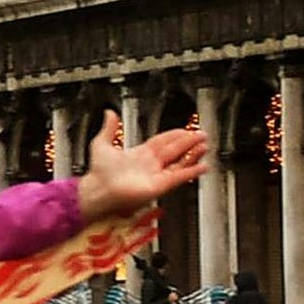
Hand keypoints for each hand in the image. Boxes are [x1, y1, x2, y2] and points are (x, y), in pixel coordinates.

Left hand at [78, 114, 209, 220]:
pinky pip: (179, 176)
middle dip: (189, 142)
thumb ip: (109, 128)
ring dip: (192, 154)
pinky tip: (202, 166)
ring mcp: (156, 175)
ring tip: (204, 146)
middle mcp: (150, 164)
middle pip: (174, 150)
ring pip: (180, 162)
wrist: (98, 189)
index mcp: (139, 154)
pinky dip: (191, 171)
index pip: (162, 141)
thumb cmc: (98, 172)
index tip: (186, 129)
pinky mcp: (160, 185)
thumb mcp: (102, 144)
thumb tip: (109, 113)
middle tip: (201, 135)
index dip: (174, 135)